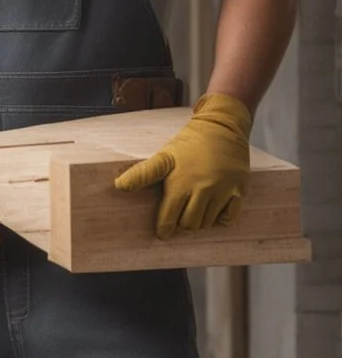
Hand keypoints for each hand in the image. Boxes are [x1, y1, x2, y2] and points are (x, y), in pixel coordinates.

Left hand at [113, 93, 251, 239]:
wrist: (222, 125)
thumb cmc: (190, 142)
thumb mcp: (164, 156)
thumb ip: (143, 173)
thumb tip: (118, 186)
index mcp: (181, 183)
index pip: (169, 218)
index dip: (164, 228)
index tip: (163, 232)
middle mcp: (203, 189)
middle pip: (190, 224)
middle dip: (182, 223)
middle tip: (181, 215)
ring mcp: (223, 190)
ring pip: (208, 223)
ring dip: (200, 220)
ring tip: (195, 209)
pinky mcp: (239, 189)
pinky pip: (229, 218)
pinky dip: (221, 219)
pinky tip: (214, 209)